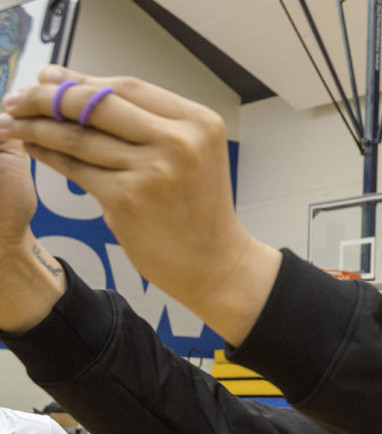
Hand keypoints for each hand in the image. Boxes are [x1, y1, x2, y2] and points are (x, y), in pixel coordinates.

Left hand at [0, 66, 279, 343]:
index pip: (127, 86)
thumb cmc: (197, 207)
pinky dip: (49, 156)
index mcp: (198, 122)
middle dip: (47, 97)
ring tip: (13, 122)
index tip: (47, 77)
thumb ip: (144, 122)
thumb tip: (73, 84)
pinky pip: (76, 169)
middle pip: (97, 104)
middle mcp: (179, 141)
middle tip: (17, 99)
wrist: (214, 262)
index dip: (80, 79)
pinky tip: (34, 149)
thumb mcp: (189, 154)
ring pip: (79, 137)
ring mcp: (153, 170)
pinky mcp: (128, 199)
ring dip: (37, 127)